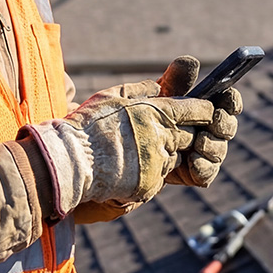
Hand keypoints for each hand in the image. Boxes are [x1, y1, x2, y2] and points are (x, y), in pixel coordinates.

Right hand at [23, 57, 216, 221]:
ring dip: (165, 153)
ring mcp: (157, 164)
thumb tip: (160, 86)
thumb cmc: (89, 124)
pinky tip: (130, 167)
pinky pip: (159, 178)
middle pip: (189, 136)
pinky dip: (151, 172)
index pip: (198, 110)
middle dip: (182, 133)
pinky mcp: (149, 185)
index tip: (201, 111)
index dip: (202, 111)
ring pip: (175, 158)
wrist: (69, 160)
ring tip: (137, 150)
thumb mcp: (115, 94)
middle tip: (161, 132)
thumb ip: (144, 89)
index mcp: (158, 113)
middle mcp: (163, 138)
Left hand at [146, 55, 242, 188]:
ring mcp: (201, 153)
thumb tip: (191, 61)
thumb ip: (174, 80)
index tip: (227, 95)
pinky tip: (193, 161)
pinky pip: (207, 174)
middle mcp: (207, 130)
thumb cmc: (140, 118)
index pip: (228, 102)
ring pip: (220, 151)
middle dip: (225, 123)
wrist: (121, 152)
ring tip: (199, 142)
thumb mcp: (155, 96)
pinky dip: (203, 167)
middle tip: (215, 119)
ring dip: (213, 145)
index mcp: (203, 108)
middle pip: (228, 126)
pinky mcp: (192, 174)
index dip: (232, 99)